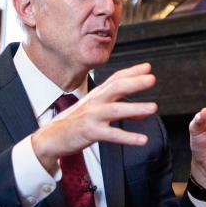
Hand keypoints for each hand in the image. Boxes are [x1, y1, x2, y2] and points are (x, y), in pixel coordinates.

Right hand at [31, 63, 156, 173]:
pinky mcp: (90, 132)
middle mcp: (95, 102)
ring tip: (153, 108)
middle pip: (116, 88)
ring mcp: (92, 116)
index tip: (147, 67)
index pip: (115, 78)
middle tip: (151, 79)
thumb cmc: (77, 122)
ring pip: (115, 110)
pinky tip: (142, 139)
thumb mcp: (98, 112)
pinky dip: (128, 137)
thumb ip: (122, 109)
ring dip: (135, 108)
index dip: (131, 72)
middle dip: (134, 82)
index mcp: (97, 95)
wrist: (52, 137)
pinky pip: (111, 135)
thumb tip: (144, 111)